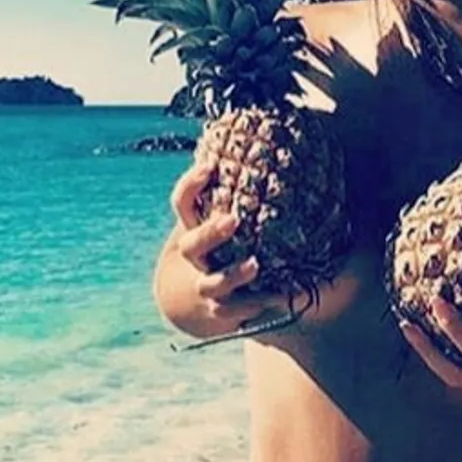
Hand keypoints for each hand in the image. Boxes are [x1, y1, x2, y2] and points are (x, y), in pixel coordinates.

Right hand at [159, 160, 278, 338]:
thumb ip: (239, 195)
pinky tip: (279, 296)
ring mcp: (207, 286)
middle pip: (192, 245)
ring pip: (214, 284)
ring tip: (256, 264)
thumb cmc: (219, 248)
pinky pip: (236, 311)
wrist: (195, 302)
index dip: (191, 185)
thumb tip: (276, 150)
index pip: (183, 204)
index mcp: (194, 231)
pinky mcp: (222, 311)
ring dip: (234, 275)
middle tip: (233, 220)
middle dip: (211, 232)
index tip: (209, 166)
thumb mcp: (219, 221)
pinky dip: (256, 303)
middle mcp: (197, 259)